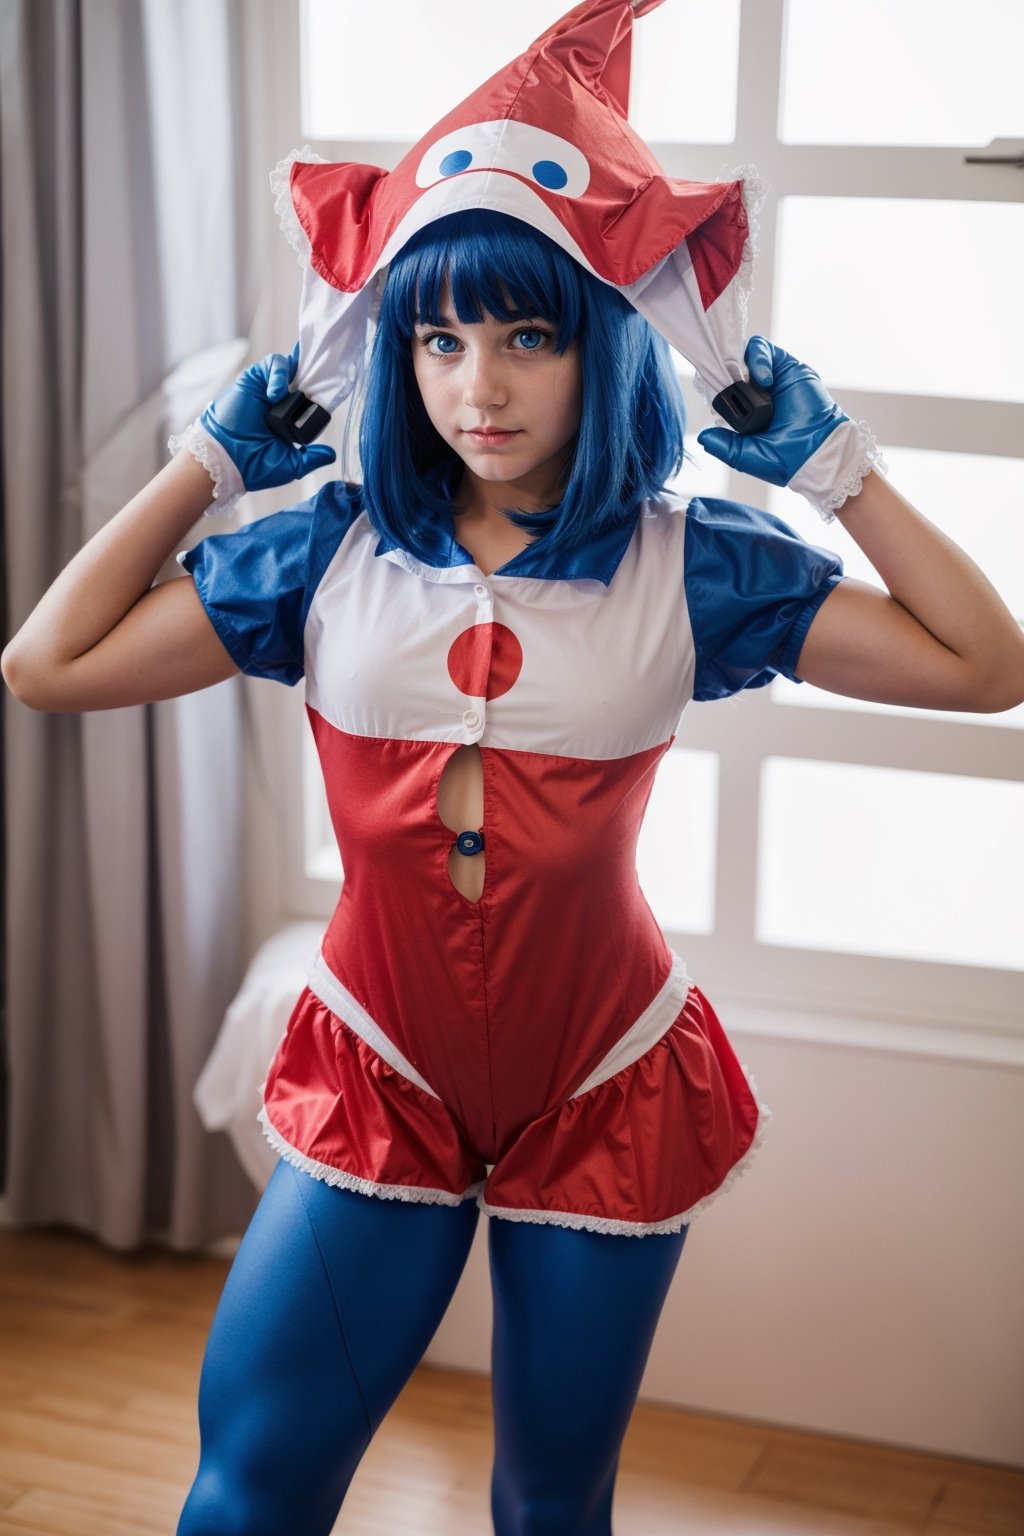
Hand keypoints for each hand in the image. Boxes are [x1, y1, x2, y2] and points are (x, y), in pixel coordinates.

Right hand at [200, 345, 335, 492]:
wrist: (227, 460)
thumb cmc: (254, 466)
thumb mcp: (291, 465)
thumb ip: (311, 459)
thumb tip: (333, 455)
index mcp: (291, 420)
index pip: (311, 399)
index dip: (322, 391)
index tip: (336, 385)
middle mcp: (281, 402)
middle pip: (303, 376)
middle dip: (315, 370)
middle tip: (328, 365)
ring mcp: (267, 390)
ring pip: (289, 366)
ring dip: (295, 374)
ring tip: (289, 394)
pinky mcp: (253, 380)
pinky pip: (272, 364)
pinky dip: (278, 373)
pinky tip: (276, 393)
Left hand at [697, 337, 882, 519]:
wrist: (817, 452)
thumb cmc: (785, 460)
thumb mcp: (746, 457)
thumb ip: (724, 446)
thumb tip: (702, 436)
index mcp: (744, 413)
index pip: (722, 390)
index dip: (713, 384)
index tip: (707, 386)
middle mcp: (755, 394)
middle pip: (731, 368)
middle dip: (722, 369)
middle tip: (721, 379)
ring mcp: (771, 379)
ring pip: (744, 355)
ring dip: (740, 364)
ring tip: (747, 382)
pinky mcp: (786, 367)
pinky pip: (763, 349)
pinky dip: (758, 358)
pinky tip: (765, 379)